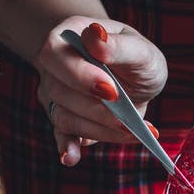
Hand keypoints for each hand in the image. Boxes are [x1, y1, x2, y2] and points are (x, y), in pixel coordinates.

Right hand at [35, 16, 167, 164]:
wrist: (134, 77)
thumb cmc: (136, 57)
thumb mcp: (139, 48)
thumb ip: (118, 45)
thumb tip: (95, 36)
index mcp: (68, 36)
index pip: (55, 53)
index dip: (80, 75)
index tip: (111, 90)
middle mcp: (55, 67)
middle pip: (60, 91)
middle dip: (96, 109)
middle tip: (128, 119)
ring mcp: (57, 95)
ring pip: (66, 117)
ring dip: (100, 129)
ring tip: (132, 132)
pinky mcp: (65, 120)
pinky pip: (61, 135)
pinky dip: (66, 148)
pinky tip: (71, 158)